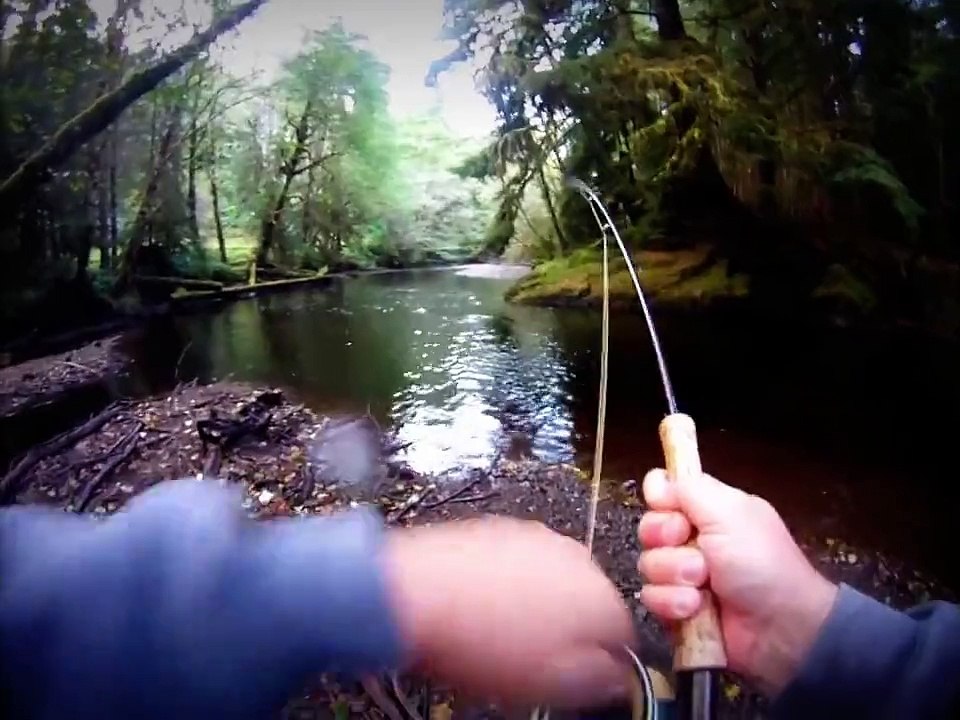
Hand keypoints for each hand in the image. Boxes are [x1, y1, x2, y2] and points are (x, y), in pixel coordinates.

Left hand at [384, 516, 633, 707]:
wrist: (413, 592)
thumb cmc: (475, 640)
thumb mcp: (548, 683)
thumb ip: (595, 680)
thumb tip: (614, 675)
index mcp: (599, 597)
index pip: (625, 633)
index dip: (604, 660)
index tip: (582, 674)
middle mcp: (577, 558)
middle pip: (592, 601)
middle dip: (573, 628)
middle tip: (538, 655)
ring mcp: (538, 537)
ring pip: (557, 581)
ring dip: (543, 605)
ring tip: (504, 631)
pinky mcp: (504, 528)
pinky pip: (523, 562)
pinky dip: (512, 583)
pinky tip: (485, 605)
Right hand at [637, 469, 837, 695]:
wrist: (781, 628)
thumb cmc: (761, 563)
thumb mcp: (730, 512)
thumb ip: (688, 488)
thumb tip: (655, 479)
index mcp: (707, 510)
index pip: (662, 492)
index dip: (661, 501)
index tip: (676, 514)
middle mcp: (691, 539)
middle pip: (649, 528)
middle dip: (667, 543)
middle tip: (699, 557)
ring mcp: (681, 575)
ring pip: (647, 564)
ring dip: (674, 577)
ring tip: (702, 587)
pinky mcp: (675, 607)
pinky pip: (651, 598)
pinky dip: (672, 603)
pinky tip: (695, 609)